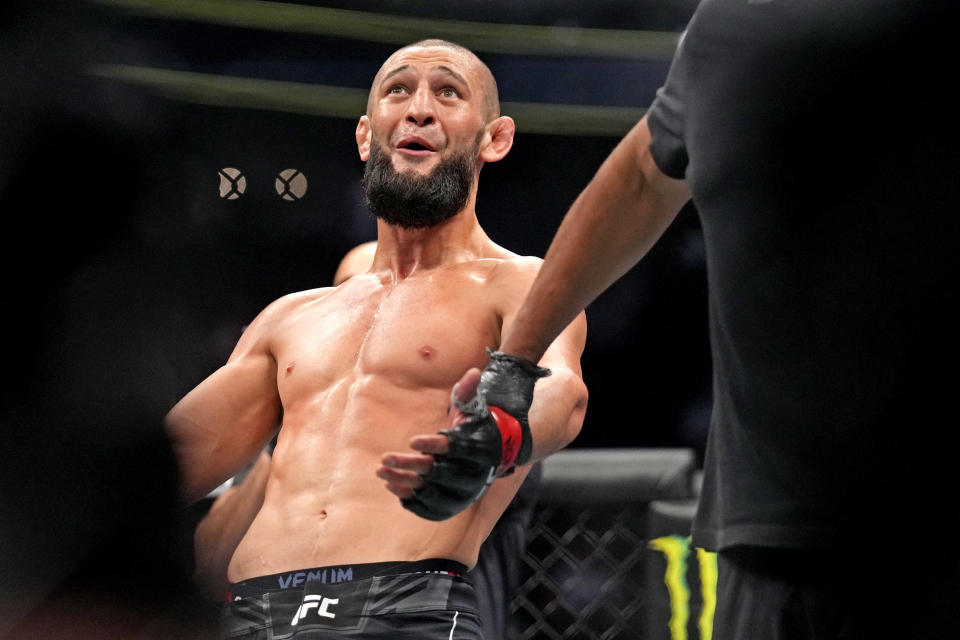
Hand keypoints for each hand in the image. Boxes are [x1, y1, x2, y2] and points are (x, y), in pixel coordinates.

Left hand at [377, 350, 548, 520]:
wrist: (491, 458)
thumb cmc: (475, 428)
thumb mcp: (473, 408)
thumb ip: (468, 392)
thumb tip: (473, 372)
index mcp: (478, 449)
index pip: (455, 449)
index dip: (433, 446)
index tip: (411, 441)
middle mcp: (472, 475)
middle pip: (438, 472)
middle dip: (409, 465)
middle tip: (384, 457)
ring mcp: (462, 493)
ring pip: (430, 491)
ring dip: (404, 481)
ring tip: (381, 471)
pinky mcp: (452, 504)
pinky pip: (430, 506)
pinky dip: (410, 498)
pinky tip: (392, 485)